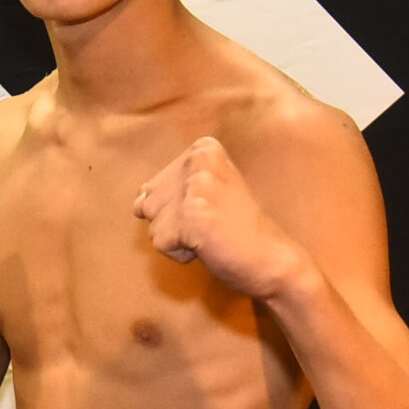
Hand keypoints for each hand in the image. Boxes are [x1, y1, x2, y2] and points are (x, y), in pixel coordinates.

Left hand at [134, 137, 303, 299]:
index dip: (178, 209)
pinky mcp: (191, 215)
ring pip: (152, 223)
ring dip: (176, 238)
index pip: (153, 186)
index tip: (212, 210)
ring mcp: (195, 186)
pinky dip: (180, 253)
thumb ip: (168, 189)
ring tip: (210, 235)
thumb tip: (136, 201)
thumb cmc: (237, 230)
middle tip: (211, 225)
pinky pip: (160, 242)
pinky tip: (209, 246)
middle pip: (148, 203)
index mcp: (202, 149)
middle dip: (173, 223)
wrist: (272, 260)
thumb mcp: (204, 194)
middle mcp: (197, 160)